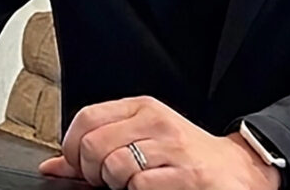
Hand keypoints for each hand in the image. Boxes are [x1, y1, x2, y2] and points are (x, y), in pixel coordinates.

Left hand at [37, 96, 280, 188]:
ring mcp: (172, 147)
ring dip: (116, 185)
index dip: (72, 148)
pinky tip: (151, 189)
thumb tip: (52, 166)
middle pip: (94, 144)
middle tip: (106, 180)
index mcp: (143, 107)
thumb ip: (98, 147)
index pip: (86, 117)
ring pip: (115, 167)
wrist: (238, 170)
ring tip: (132, 185)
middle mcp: (156, 121)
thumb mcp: (142, 139)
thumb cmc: (186, 155)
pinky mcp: (187, 175)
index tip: (78, 166)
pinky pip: (141, 186)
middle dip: (92, 172)